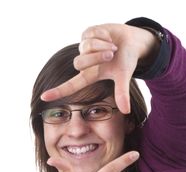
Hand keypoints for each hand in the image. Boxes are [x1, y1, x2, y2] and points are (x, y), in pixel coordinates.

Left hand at [41, 24, 156, 113]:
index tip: (44, 97)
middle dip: (96, 58)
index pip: (71, 86)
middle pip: (79, 63)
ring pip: (85, 48)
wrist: (131, 42)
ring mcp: (84, 49)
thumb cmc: (126, 61)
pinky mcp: (86, 34)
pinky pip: (90, 35)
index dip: (58, 92)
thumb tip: (126, 111)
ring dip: (102, 46)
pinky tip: (109, 38)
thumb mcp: (124, 77)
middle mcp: (84, 63)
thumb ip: (122, 93)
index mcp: (90, 76)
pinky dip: (104, 36)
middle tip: (111, 55)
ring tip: (114, 48)